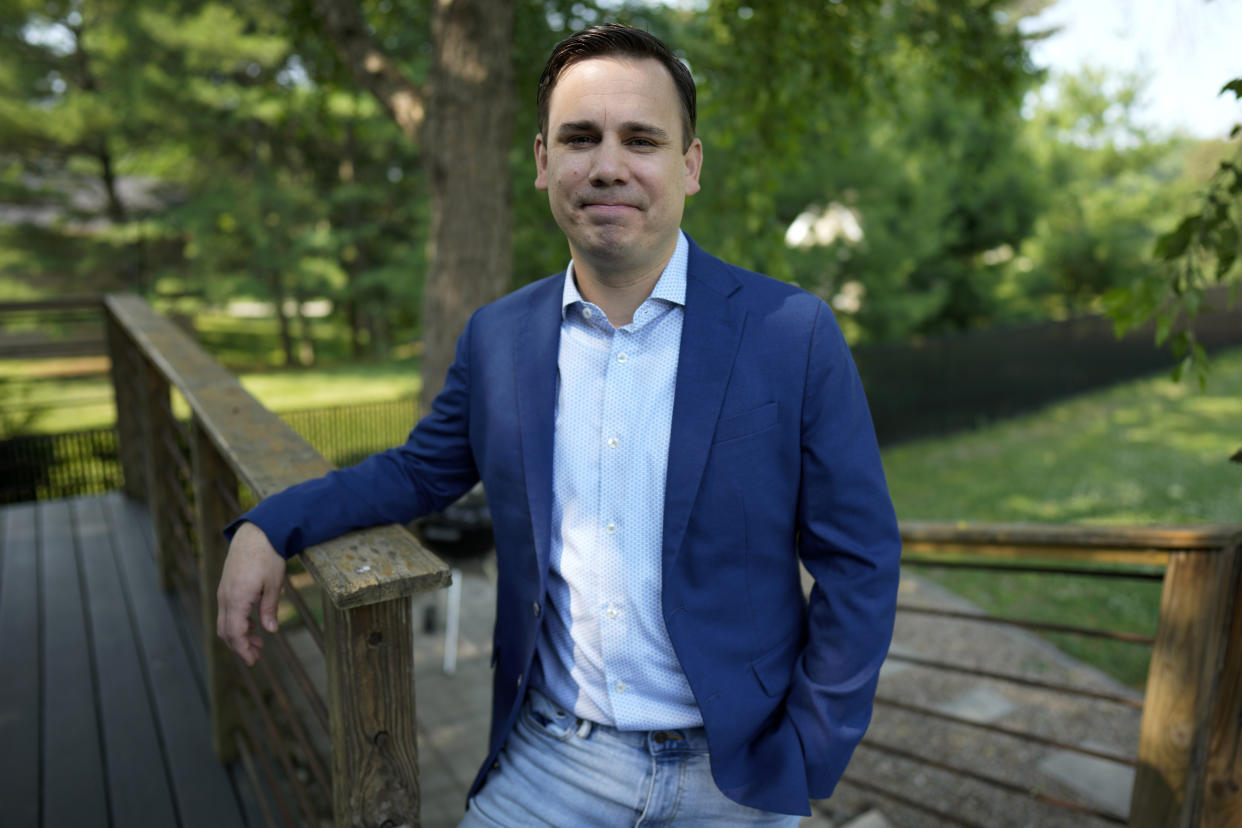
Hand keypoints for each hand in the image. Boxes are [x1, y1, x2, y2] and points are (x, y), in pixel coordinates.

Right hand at [216, 521, 285, 665]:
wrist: (257, 532)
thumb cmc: (268, 556)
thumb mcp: (274, 584)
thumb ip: (269, 609)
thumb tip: (270, 631)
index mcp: (237, 599)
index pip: (235, 633)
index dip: (243, 649)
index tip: (253, 661)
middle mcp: (225, 597)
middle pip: (225, 630)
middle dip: (239, 646)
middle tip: (256, 656)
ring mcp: (223, 590)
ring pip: (224, 621)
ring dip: (238, 634)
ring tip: (258, 641)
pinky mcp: (226, 585)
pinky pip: (227, 610)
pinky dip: (237, 621)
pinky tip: (253, 623)